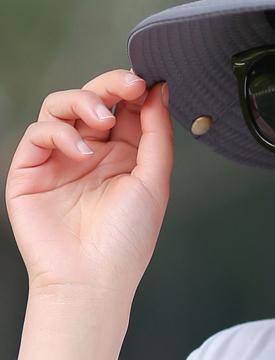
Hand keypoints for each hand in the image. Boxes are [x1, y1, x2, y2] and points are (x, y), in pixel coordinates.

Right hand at [4, 69, 172, 305]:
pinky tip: (82, 153)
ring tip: (103, 119)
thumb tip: (159, 93)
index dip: (135, 89)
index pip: (125, 108)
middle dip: (111, 84)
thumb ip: (156, 134)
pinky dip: (60, 133)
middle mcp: (92, 153)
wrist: (92, 279)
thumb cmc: (126, 240)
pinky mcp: (30, 170)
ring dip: (84, 102)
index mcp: (124, 155)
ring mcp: (60, 159)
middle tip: (129, 83)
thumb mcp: (154, 180)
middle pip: (94, 99)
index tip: (149, 80)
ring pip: (61, 106)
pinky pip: (38, 132)